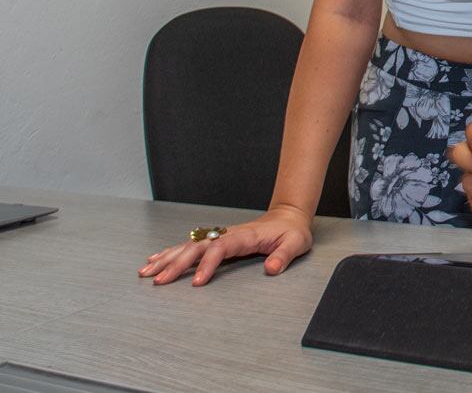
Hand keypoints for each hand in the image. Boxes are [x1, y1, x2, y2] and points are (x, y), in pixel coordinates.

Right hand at [137, 205, 312, 285]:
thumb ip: (284, 255)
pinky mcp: (217, 240)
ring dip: (167, 258)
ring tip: (146, 272)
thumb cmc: (292, 232)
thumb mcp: (296, 243)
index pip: (221, 249)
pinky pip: (190, 245)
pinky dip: (171, 252)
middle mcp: (227, 234)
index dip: (208, 264)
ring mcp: (220, 236)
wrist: (288, 217)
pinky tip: (155, 260)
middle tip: (158, 281)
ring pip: (188, 246)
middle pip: (197, 247)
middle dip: (176, 264)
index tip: (197, 283)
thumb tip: (271, 268)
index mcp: (244, 236)